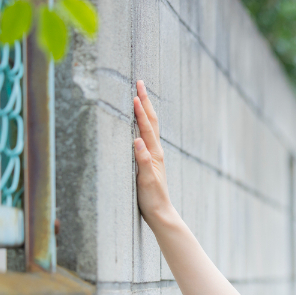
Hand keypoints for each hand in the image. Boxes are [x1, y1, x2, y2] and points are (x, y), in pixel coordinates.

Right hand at [132, 80, 174, 225]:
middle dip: (145, 102)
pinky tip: (140, 122)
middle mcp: (155, 151)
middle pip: (151, 121)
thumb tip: (137, 141)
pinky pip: (147, 136)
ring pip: (150, 127)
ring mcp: (154, 155)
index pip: (146, 127)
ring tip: (140, 95)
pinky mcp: (150, 160)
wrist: (160, 212)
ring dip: (146, 109)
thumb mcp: (146, 180)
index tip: (135, 94)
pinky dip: (143, 123)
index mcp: (154, 153)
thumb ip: (143, 161)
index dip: (140, 111)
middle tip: (139, 83)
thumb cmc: (152, 198)